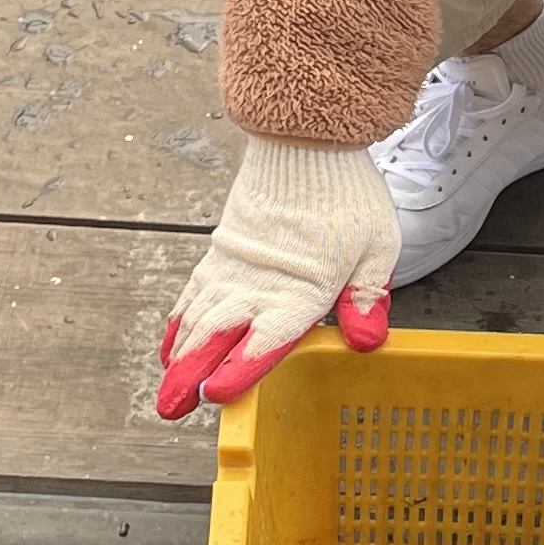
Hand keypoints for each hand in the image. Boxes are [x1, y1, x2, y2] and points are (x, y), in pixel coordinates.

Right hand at [157, 137, 399, 418]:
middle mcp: (259, 282)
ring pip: (200, 318)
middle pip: (218, 336)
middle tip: (170, 408)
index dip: (242, 369)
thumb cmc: (346, 191)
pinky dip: (180, 320)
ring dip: (181, 357)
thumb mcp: (377, 245)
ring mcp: (235, 266)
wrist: (305, 135)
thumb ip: (366, 297)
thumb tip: (366, 342)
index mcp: (301, 288)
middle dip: (192, 375)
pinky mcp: (223, 249)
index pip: (267, 338)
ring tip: (166, 391)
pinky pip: (194, 291)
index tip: (216, 395)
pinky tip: (171, 343)